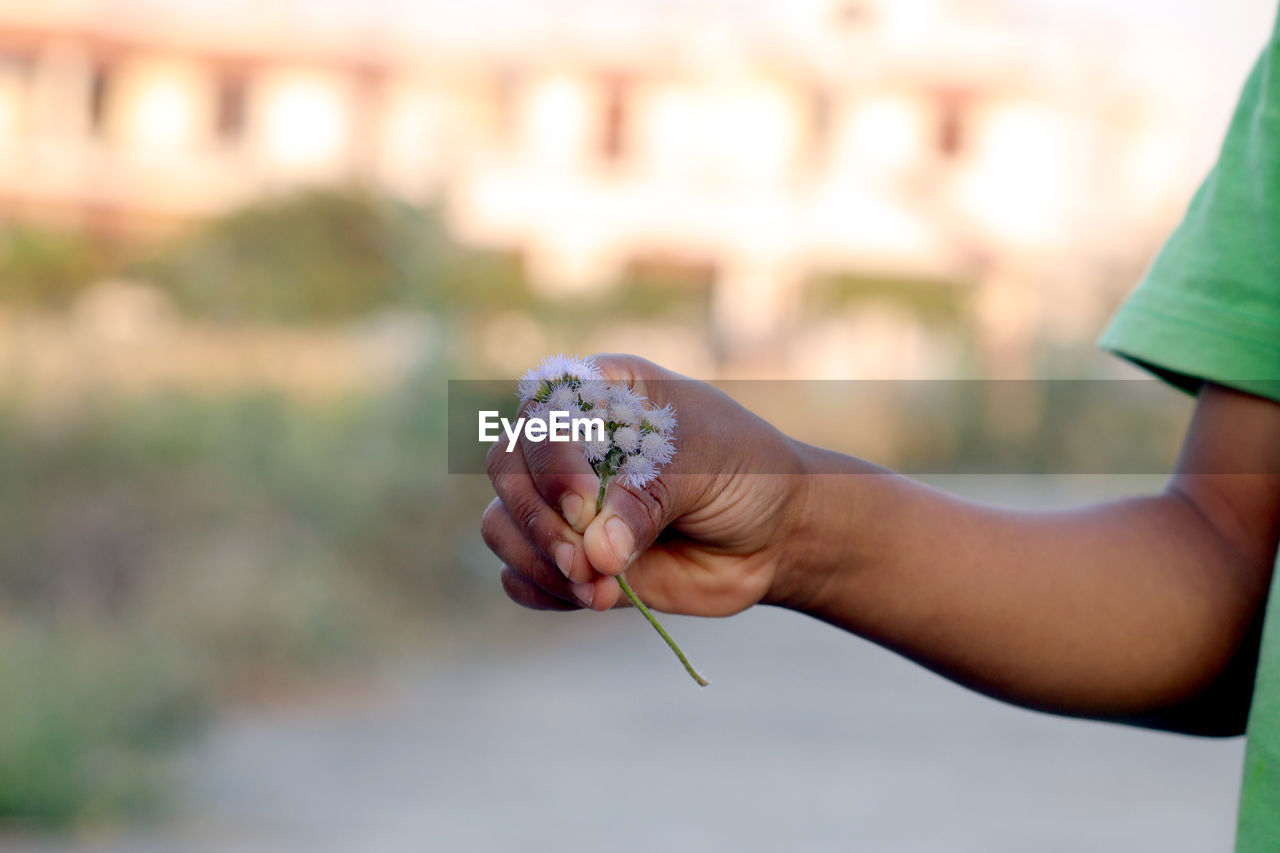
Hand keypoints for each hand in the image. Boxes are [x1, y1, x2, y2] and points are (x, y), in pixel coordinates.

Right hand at [481, 354, 808, 615]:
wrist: (776, 535)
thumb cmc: (746, 473)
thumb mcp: (705, 468)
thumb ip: (648, 501)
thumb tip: (595, 551)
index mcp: (601, 393)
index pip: (541, 409)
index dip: (550, 457)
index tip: (586, 504)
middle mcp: (569, 443)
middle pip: (507, 468)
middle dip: (539, 519)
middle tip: (585, 560)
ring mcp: (563, 503)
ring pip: (502, 524)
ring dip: (540, 562)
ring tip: (598, 589)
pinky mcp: (567, 556)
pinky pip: (519, 575)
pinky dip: (544, 590)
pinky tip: (595, 598)